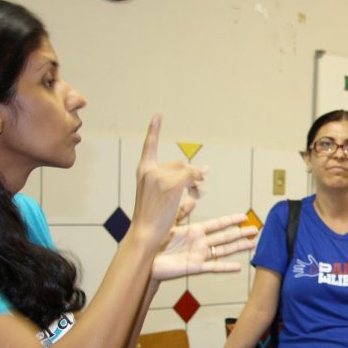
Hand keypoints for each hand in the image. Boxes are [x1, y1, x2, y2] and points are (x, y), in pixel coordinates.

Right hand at [131, 115, 209, 247]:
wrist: (145, 232)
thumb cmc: (152, 219)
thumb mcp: (160, 197)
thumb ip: (175, 182)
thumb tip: (204, 170)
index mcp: (143, 172)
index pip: (148, 146)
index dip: (153, 130)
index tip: (158, 115)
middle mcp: (149, 170)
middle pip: (179, 163)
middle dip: (191, 174)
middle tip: (199, 186)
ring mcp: (159, 177)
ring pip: (186, 170)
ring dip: (196, 179)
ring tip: (197, 192)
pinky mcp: (171, 185)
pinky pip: (191, 177)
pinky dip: (197, 181)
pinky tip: (196, 191)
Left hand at [152, 214, 257, 280]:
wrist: (145, 259)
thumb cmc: (154, 242)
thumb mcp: (169, 223)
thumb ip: (181, 211)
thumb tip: (191, 200)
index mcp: (194, 232)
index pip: (217, 224)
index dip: (231, 220)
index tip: (244, 216)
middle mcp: (200, 243)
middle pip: (225, 237)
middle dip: (241, 233)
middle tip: (256, 230)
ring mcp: (199, 256)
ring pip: (223, 250)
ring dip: (238, 247)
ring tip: (253, 244)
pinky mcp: (194, 267)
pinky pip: (213, 267)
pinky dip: (226, 268)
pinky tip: (238, 267)